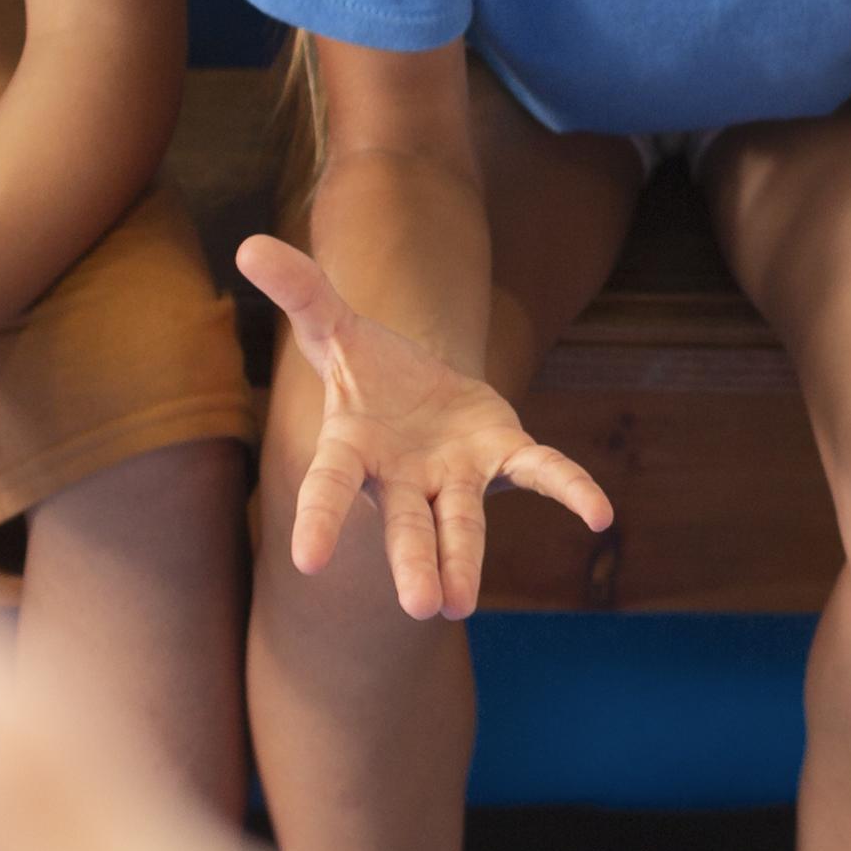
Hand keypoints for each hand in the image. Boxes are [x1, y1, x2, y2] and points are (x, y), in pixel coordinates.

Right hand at [238, 232, 614, 618]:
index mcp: (353, 448)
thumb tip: (249, 243)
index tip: (309, 560)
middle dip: (415, 561)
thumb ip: (299, 290)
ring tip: (462, 606)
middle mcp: (404, 475)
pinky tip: (602, 515)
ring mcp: (454, 474)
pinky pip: (541, 473)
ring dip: (466, 558)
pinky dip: (571, 490)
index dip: (321, 519)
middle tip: (423, 607)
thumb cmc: (365, 368)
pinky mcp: (500, 457)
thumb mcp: (331, 321)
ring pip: (463, 520)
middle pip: (409, 522)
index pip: (331, 486)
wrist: (417, 379)